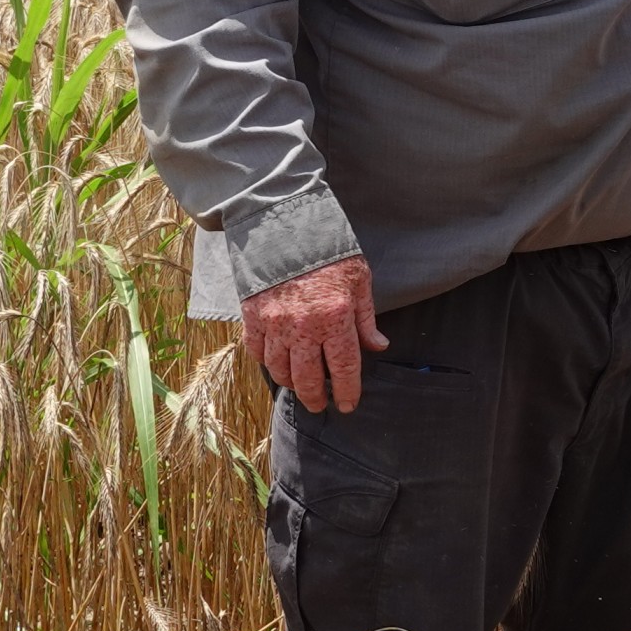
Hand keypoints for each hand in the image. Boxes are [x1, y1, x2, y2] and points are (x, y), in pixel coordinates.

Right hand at [245, 255, 386, 411]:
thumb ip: (366, 317)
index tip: (347, 405)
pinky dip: (265, 361)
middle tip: (320, 405)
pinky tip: (276, 362)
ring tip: (299, 385)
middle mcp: (304, 326)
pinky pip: (256, 351)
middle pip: (308, 378)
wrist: (285, 224)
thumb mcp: (359, 278)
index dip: (347, 392)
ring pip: (279, 369)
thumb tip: (378, 346)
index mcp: (336, 317)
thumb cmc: (328, 251)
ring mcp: (275, 323)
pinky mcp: (252, 315)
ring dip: (290, 383)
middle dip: (315, 398)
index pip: (343, 368)